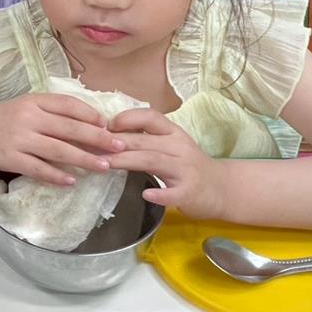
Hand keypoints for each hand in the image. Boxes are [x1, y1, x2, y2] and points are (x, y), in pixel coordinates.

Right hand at [0, 94, 124, 185]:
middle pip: (69, 128)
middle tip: (119, 146)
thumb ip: (52, 111)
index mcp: (34, 101)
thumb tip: (89, 124)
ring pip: (58, 150)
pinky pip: (38, 168)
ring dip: (84, 159)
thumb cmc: (3, 118)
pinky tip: (72, 181)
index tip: (110, 125)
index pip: (68, 105)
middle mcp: (28, 118)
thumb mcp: (26, 106)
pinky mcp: (11, 158)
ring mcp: (19, 139)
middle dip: (97, 138)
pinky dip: (57, 175)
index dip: (90, 114)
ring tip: (104, 166)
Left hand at [105, 108, 225, 219]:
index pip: (151, 116)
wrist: (222, 188)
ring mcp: (186, 170)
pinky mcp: (190, 192)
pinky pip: (174, 193)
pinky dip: (160, 194)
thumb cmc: (187, 165)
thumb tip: (106, 132)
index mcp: (173, 133)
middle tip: (90, 146)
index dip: (127, 118)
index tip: (105, 125)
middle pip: (144, 140)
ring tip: (104, 164)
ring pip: (153, 161)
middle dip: (115, 142)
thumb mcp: (169, 145)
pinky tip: (146, 194)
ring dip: (126, 161)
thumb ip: (145, 138)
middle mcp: (180, 147)